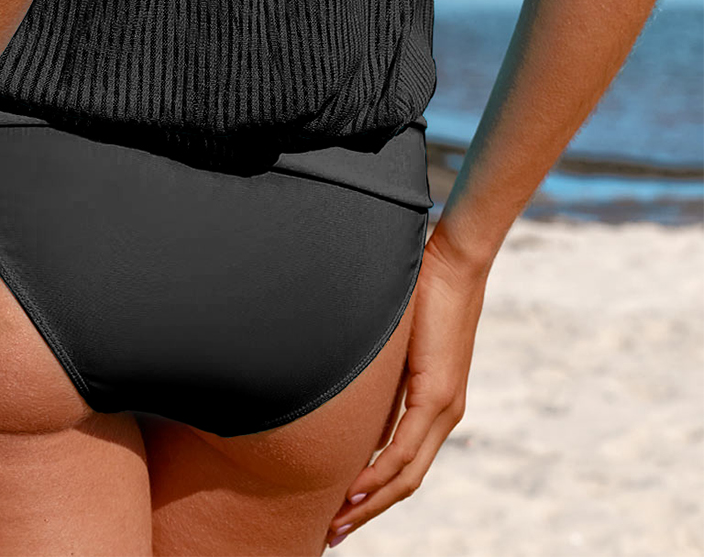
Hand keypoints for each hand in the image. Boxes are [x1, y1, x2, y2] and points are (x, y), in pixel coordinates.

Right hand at [324, 225, 489, 547]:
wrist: (454, 259)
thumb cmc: (422, 287)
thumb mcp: (393, 340)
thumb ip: (378, 371)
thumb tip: (348, 388)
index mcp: (436, 403)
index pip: (404, 464)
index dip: (373, 493)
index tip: (341, 510)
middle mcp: (444, 413)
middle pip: (405, 481)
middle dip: (367, 511)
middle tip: (333, 534)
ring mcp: (444, 406)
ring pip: (405, 474)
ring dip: (370, 503)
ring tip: (337, 523)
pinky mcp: (438, 393)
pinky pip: (405, 447)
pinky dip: (378, 473)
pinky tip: (354, 489)